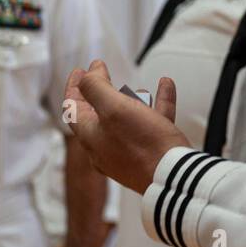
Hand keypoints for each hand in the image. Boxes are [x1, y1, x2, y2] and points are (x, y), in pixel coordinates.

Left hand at [63, 60, 188, 192]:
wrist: (173, 175)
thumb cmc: (143, 146)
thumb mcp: (112, 108)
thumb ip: (95, 88)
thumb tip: (87, 76)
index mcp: (90, 136)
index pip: (72, 108)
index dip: (74, 86)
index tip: (79, 71)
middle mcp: (105, 146)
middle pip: (96, 114)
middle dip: (100, 92)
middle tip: (103, 75)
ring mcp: (128, 151)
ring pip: (126, 118)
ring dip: (133, 98)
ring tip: (141, 87)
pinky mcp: (150, 152)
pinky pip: (152, 121)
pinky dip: (158, 103)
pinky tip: (165, 87)